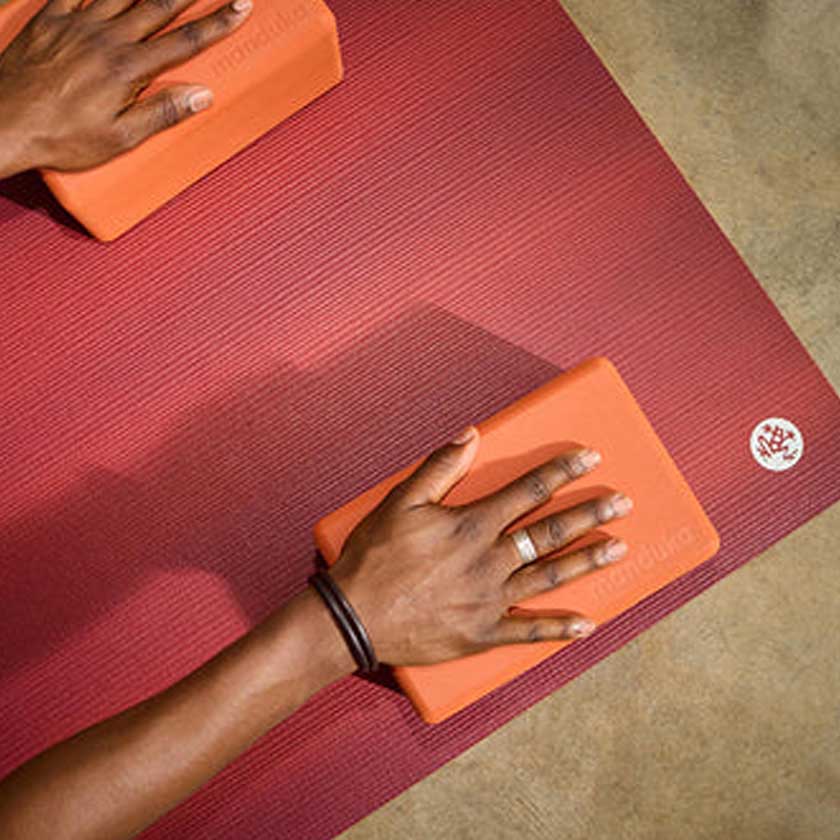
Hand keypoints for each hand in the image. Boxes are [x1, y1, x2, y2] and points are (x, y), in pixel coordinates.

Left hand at [0, 0, 251, 176]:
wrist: (4, 124)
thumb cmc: (61, 137)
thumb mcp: (119, 138)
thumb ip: (162, 113)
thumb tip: (202, 95)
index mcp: (128, 69)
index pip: (185, 41)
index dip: (217, 22)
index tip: (241, 6)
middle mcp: (106, 38)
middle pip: (159, 4)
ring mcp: (77, 23)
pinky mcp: (51, 18)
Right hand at [332, 426, 632, 666]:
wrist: (353, 618)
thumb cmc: (374, 557)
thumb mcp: (400, 502)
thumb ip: (439, 467)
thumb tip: (471, 434)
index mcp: (472, 525)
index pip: (528, 491)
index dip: (561, 472)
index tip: (591, 460)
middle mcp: (489, 561)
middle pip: (550, 532)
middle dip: (590, 514)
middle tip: (624, 503)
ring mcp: (490, 599)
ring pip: (550, 575)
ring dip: (587, 560)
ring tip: (619, 548)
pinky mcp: (483, 633)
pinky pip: (529, 631)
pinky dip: (559, 627)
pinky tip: (587, 623)